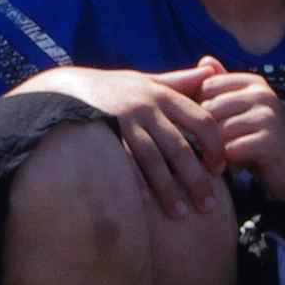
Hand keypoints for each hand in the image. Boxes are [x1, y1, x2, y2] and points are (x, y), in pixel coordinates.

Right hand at [30, 64, 229, 217]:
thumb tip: (211, 71)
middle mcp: (145, 106)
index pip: (202, 120)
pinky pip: (122, 163)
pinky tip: (147, 203)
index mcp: (162, 94)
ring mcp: (122, 121)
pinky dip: (136, 183)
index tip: (219, 169)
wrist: (65, 89)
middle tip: (208, 205)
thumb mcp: (146, 79)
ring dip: (168, 188)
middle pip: (179, 146)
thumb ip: (179, 81)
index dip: (215, 146)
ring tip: (180, 213)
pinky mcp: (102, 135)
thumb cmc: (114, 88)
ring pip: (152, 159)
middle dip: (196, 178)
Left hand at [198, 66, 284, 207]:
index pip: (206, 85)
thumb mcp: (242, 110)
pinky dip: (228, 161)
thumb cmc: (263, 141)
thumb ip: (223, 87)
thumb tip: (204, 59)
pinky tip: (238, 165)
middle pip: (209, 108)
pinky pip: (230, 149)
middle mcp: (262, 94)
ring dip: (217, 149)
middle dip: (207, 131)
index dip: (199, 109)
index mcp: (253, 83)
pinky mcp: (269, 141)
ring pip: (218, 130)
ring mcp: (268, 116)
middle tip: (217, 146)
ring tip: (229, 155)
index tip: (210, 127)